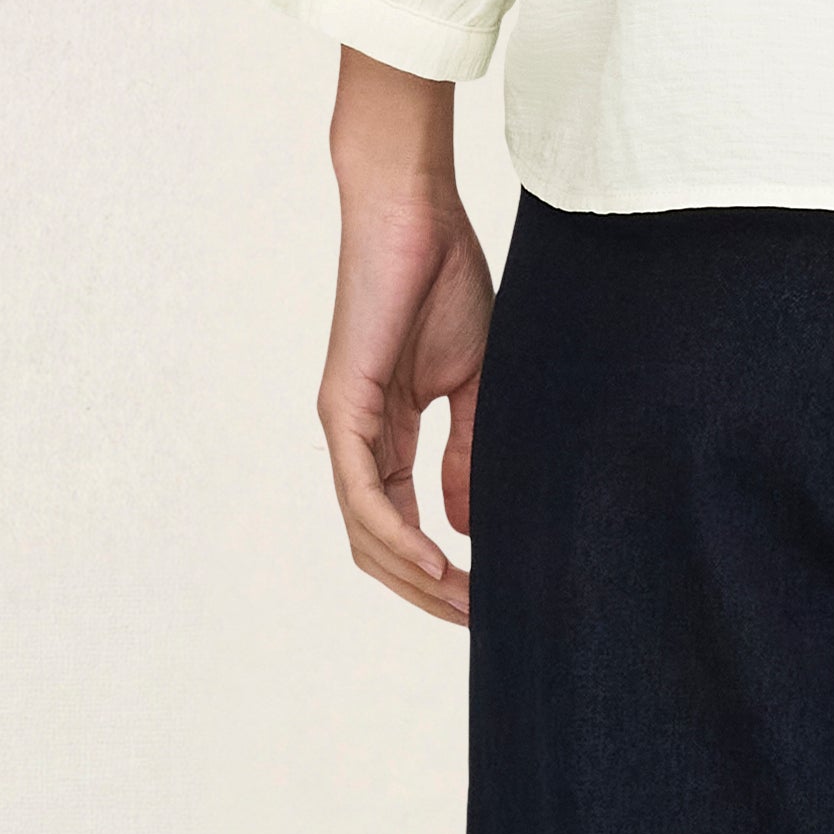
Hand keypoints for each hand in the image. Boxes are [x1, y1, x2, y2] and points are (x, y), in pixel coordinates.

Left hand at [318, 50, 490, 624]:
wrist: (415, 213)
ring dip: (414, 577)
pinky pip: (364, 493)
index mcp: (388, 435)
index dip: (442, 571)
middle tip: (480, 620)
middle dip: (428, 591)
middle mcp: (358, 439)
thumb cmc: (444, 280)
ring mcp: (346, 425)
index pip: (404, 525)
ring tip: (463, 604)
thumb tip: (469, 527)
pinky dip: (396, 535)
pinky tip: (437, 563)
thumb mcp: (474, 383)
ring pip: (367, 532)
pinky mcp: (344, 405)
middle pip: (379, 545)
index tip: (489, 601)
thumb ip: (468, 453)